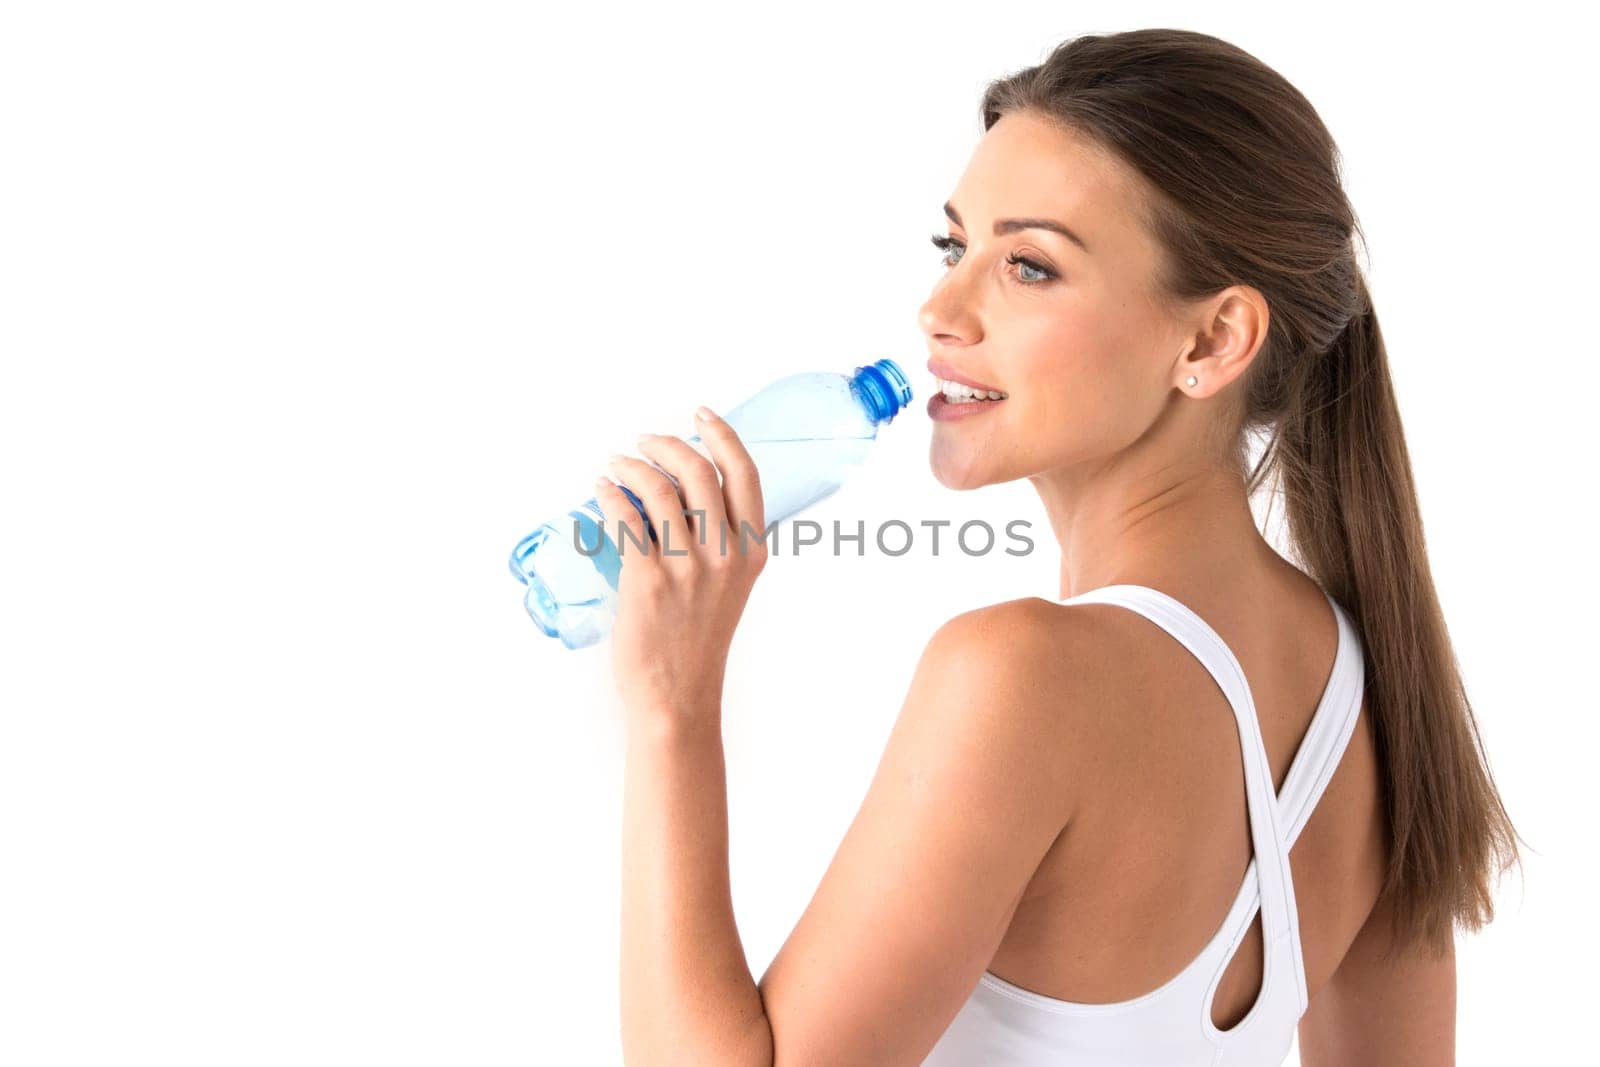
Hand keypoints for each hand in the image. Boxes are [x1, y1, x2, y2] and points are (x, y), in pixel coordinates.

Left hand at [592, 406, 767, 727]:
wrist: (679, 695)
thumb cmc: (699, 640)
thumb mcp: (731, 585)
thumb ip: (722, 541)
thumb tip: (684, 489)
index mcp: (751, 551)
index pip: (744, 474)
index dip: (723, 435)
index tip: (700, 414)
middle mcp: (725, 554)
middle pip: (699, 470)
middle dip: (666, 443)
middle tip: (643, 442)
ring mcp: (687, 567)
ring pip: (659, 486)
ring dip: (632, 464)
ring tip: (616, 464)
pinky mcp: (648, 580)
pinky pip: (626, 517)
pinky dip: (611, 493)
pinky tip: (602, 489)